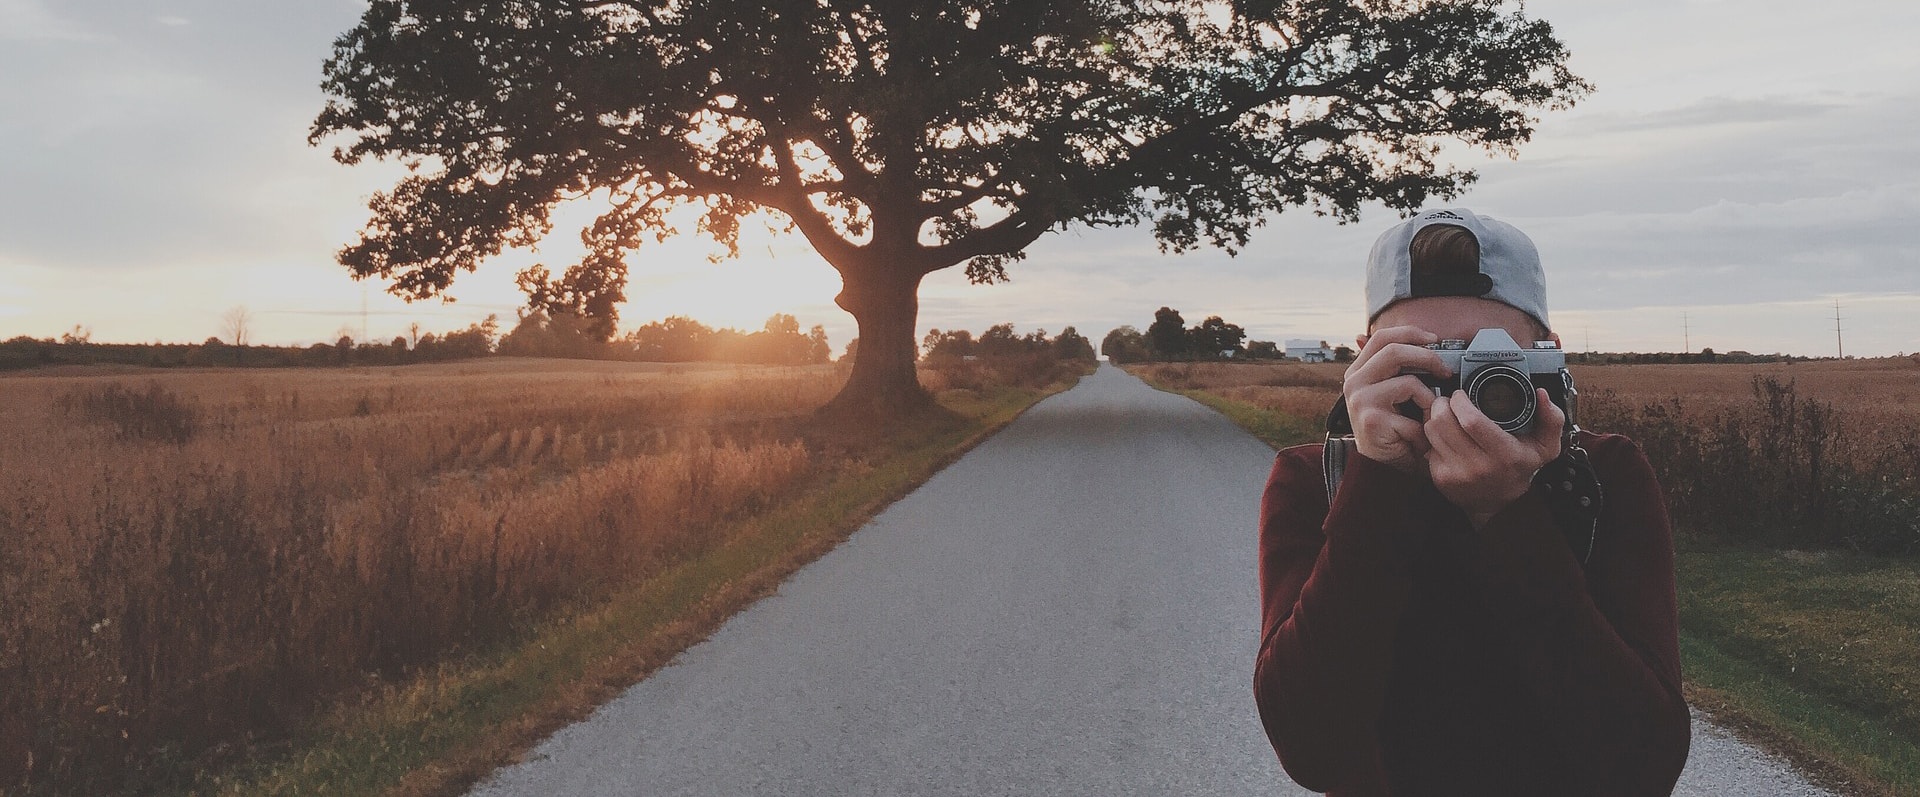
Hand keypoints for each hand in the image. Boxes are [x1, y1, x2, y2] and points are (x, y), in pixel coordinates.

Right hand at [1342, 326, 1450, 474]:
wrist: (1381, 466)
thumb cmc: (1391, 428)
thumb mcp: (1386, 392)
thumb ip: (1386, 367)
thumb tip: (1366, 335)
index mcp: (1358, 370)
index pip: (1382, 337)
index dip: (1411, 333)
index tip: (1435, 339)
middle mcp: (1354, 382)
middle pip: (1394, 351)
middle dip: (1427, 357)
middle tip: (1445, 371)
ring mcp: (1360, 401)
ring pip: (1408, 382)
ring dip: (1428, 399)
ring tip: (1427, 415)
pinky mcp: (1372, 421)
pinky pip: (1413, 414)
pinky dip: (1423, 427)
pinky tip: (1418, 436)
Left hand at [1423, 388, 1565, 527]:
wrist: (1498, 504)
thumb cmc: (1519, 469)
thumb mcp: (1545, 447)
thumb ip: (1551, 419)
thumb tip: (1542, 395)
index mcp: (1505, 455)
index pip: (1471, 420)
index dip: (1461, 401)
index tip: (1463, 394)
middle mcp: (1479, 466)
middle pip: (1443, 421)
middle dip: (1443, 403)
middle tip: (1451, 401)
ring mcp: (1456, 473)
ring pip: (1431, 431)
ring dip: (1435, 416)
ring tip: (1447, 415)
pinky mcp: (1440, 478)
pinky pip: (1428, 446)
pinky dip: (1433, 436)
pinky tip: (1446, 436)